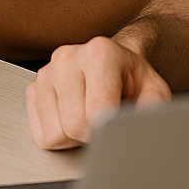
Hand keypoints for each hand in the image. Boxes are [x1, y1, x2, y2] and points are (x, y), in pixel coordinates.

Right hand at [25, 35, 171, 148]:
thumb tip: (142, 126)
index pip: (96, 111)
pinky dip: (59, 135)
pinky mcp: (33, 89)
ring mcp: (46, 72)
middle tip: (104, 122)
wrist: (114, 67)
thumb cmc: (132, 81)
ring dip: (75, 137)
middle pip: (73, 125)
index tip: (118, 124)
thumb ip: (154, 107)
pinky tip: (73, 118)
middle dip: (92, 134)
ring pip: (55, 133)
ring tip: (89, 118)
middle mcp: (68, 57)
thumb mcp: (154, 91)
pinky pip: (41, 134)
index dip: (110, 130)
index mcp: (100, 52)